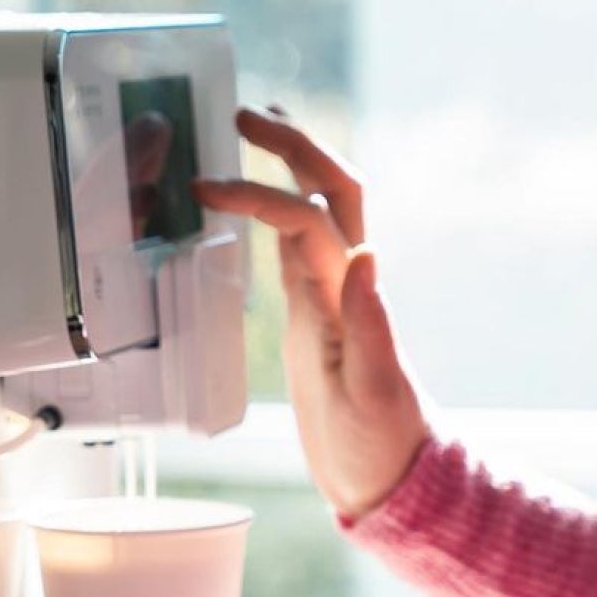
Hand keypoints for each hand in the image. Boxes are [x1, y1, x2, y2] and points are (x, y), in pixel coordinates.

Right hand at [194, 108, 429, 518]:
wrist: (387, 482)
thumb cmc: (379, 448)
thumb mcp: (372, 394)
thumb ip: (371, 325)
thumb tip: (368, 253)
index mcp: (349, 300)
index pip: (308, 220)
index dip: (262, 193)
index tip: (208, 187)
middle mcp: (342, 288)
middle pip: (329, 192)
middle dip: (291, 147)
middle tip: (245, 115)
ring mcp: (329, 299)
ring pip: (314, 212)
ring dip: (289, 167)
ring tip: (252, 130)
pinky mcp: (315, 318)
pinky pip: (296, 249)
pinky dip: (274, 213)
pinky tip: (251, 207)